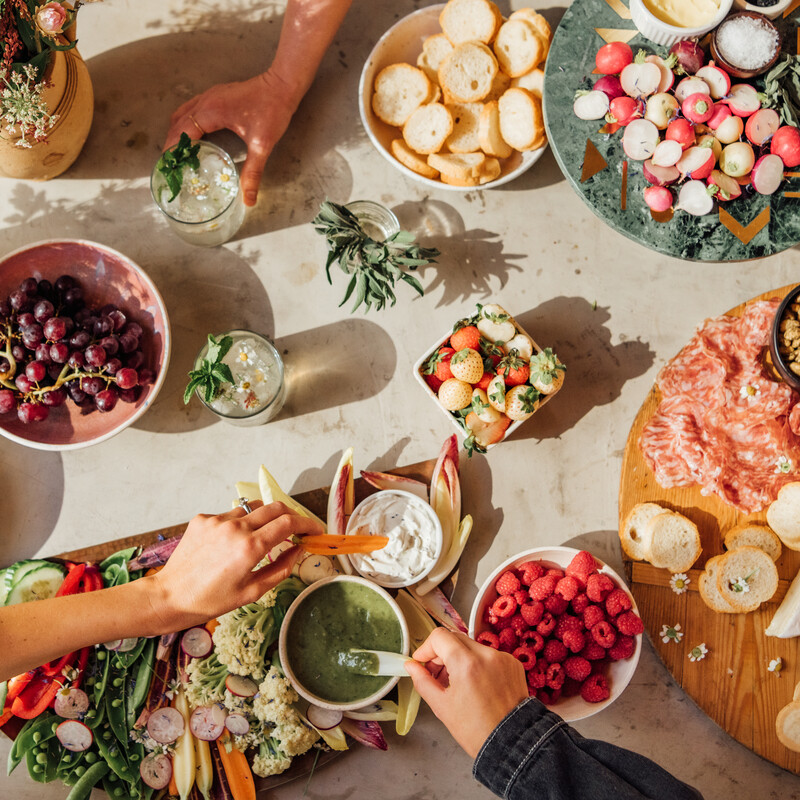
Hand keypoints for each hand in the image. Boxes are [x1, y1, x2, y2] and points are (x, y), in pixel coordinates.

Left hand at [146, 501, 322, 630]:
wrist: (169, 596)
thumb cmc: (210, 601)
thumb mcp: (252, 591)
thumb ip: (281, 568)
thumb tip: (298, 550)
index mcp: (250, 547)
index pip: (289, 522)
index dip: (308, 523)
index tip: (315, 530)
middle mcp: (235, 527)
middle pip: (275, 507)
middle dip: (291, 515)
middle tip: (296, 529)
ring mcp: (217, 520)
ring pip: (252, 510)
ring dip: (263, 520)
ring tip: (259, 540)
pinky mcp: (203, 519)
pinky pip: (230, 515)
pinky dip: (239, 525)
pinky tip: (230, 545)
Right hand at [163, 70, 298, 206]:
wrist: (282, 84)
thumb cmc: (272, 110)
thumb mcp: (262, 145)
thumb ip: (253, 173)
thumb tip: (249, 200)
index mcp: (210, 112)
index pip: (182, 132)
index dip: (173, 150)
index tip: (168, 166)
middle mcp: (205, 101)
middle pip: (178, 123)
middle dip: (171, 144)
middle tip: (171, 165)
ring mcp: (210, 95)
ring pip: (183, 114)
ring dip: (178, 132)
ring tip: (179, 153)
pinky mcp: (217, 95)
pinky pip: (193, 109)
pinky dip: (187, 123)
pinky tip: (195, 137)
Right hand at [404, 628, 527, 758]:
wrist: (511, 743)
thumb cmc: (477, 730)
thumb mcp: (442, 707)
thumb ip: (423, 681)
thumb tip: (411, 666)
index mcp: (466, 663)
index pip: (439, 636)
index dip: (426, 648)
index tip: (422, 661)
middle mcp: (486, 654)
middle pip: (455, 639)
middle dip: (441, 653)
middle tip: (437, 674)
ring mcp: (502, 657)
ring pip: (472, 646)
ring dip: (459, 658)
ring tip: (456, 682)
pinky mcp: (512, 663)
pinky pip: (488, 655)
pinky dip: (478, 663)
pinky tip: (475, 684)